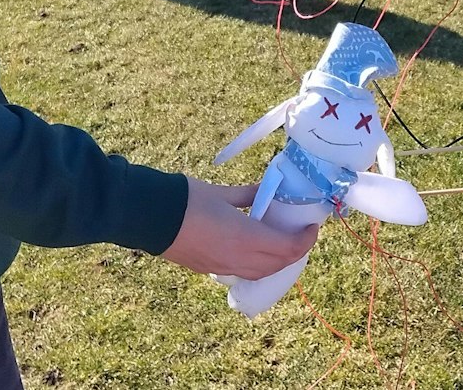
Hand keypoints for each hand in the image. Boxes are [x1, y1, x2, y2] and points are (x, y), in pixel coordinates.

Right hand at [160, 178, 319, 279]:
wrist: (150, 216)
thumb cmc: (186, 199)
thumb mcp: (222, 193)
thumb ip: (248, 194)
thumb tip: (267, 190)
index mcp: (246, 238)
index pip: (288, 248)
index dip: (305, 240)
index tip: (312, 227)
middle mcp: (238, 259)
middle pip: (277, 264)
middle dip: (294, 252)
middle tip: (299, 235)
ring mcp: (223, 267)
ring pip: (260, 272)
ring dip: (276, 262)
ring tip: (280, 244)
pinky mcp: (209, 269)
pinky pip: (242, 272)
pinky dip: (257, 265)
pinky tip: (254, 249)